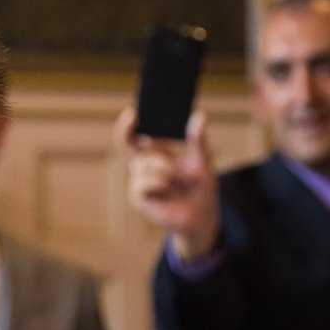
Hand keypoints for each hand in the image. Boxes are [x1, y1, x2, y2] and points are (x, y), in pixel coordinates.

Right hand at [115, 106, 219, 261]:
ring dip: (165, 168)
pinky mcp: (138, 198)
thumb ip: (198, 140)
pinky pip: (142, 183)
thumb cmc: (199, 186)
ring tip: (180, 178)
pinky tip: (169, 188)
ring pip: (142, 164)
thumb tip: (200, 115)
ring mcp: (138, 181)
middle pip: (127, 144)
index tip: (132, 113)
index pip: (134, 135)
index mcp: (154, 153)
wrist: (201, 216)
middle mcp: (143, 165)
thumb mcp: (202, 160)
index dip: (127, 124)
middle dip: (134, 136)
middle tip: (143, 127)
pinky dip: (159, 183)